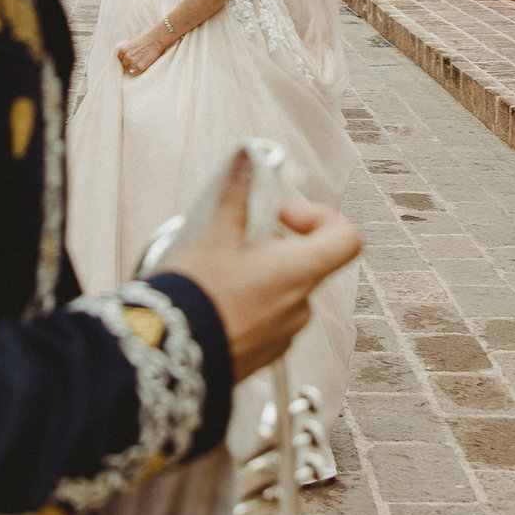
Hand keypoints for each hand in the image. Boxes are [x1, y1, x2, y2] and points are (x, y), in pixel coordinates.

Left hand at [118, 30, 169, 76]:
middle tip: (137, 60)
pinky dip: (141, 67)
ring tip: (142, 59)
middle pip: (125, 64)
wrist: (155, 39)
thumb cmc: (145, 39)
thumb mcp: (132, 43)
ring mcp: (132, 63)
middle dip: (129, 63)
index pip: (120, 59)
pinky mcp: (139, 67)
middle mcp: (126, 57)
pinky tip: (146, 61)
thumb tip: (126, 57)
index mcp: (122, 50)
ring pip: (131, 68)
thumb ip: (128, 50)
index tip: (128, 60)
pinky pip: (138, 70)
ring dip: (135, 66)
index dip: (125, 59)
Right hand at [155, 155, 362, 380]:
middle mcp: (301, 306)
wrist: (169, 356)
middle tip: (235, 243)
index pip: (346, 239)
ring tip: (218, 275)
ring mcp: (284, 336)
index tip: (284, 217)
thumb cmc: (196, 296)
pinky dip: (248, 308)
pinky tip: (214, 304)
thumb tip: (247, 157)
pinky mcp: (263, 356)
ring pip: (284, 294)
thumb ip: (237, 193)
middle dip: (274, 249)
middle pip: (306, 264)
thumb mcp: (214, 234)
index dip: (321, 218)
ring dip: (259, 279)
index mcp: (300, 272)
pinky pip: (266, 323)